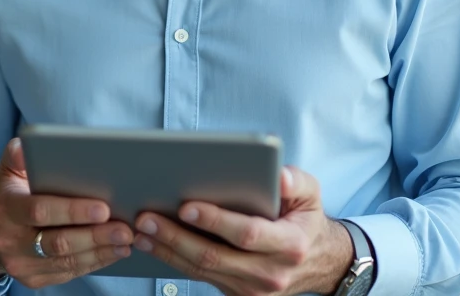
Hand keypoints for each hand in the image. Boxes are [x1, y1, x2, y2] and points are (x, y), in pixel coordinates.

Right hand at [0, 138, 134, 286]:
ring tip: (126, 239)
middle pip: (58, 242)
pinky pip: (69, 273)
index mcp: (4, 209)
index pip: (40, 211)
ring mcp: (20, 265)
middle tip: (124, 228)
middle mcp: (9, 241)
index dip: (73, 211)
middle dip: (95, 236)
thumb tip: (29, 143)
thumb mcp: (7, 171)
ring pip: (67, 261)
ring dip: (101, 251)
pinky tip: (114, 251)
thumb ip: (18, 155)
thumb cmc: (8, 195)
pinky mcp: (33, 279)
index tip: (103, 208)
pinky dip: (95, 262)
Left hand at [133, 167, 353, 295]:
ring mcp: (253, 290)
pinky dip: (173, 260)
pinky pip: (201, 277)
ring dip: (167, 250)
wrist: (318, 262)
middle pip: (214, 256)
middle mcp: (270, 273)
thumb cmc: (306, 219)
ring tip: (140, 230)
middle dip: (176, 237)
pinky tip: (153, 244)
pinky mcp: (238, 295)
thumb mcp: (311, 194)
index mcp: (289, 245)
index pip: (246, 234)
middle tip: (146, 218)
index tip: (185, 206)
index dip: (215, 221)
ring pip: (202, 271)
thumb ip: (296, 181)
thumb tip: (278, 175)